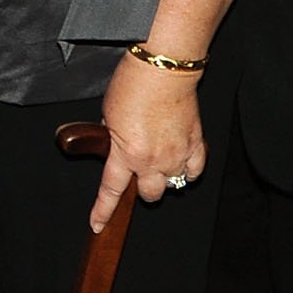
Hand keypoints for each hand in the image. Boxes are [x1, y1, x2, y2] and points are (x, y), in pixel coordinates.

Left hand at [90, 53, 205, 232]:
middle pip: (150, 195)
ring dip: (165, 177)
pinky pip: (195, 171)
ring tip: (160, 160)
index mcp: (127, 154)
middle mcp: (153, 160)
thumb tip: (116, 146)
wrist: (163, 68)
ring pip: (174, 184)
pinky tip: (182, 161)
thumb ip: (112, 136)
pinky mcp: (196, 143)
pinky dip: (188, 170)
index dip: (102, 210)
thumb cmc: (133, 85)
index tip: (96, 224)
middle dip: (143, 188)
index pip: (112, 191)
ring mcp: (177, 154)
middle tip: (140, 172)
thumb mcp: (108, 113)